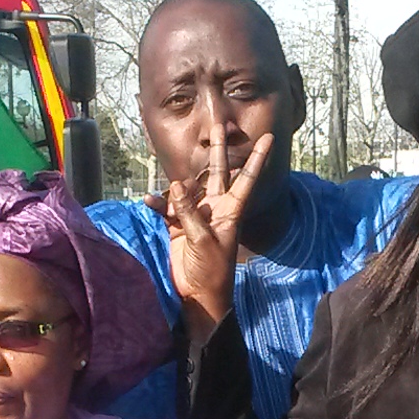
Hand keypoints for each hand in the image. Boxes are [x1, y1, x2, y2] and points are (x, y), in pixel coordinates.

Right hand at [159, 131, 270, 338]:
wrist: (199, 295)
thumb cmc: (212, 271)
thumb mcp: (204, 240)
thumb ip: (190, 211)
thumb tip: (177, 185)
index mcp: (230, 210)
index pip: (246, 178)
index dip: (257, 158)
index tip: (268, 137)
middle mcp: (215, 207)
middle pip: (217, 171)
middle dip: (218, 149)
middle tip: (220, 123)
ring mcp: (196, 215)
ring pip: (187, 189)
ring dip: (176, 188)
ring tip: (171, 194)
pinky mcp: (178, 226)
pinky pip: (167, 208)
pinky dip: (158, 204)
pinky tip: (150, 203)